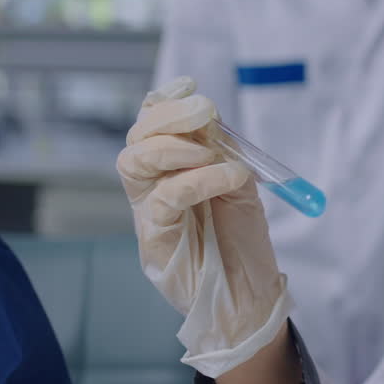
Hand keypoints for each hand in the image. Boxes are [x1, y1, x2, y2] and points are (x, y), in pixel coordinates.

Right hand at [117, 76, 291, 377]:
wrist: (250, 296)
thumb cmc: (243, 241)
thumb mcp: (238, 184)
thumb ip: (220, 152)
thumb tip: (207, 117)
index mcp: (169, 171)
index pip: (150, 126)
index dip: (164, 101)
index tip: (189, 86)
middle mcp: (150, 190)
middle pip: (137, 138)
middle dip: (168, 115)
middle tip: (206, 111)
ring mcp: (148, 215)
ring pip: (133, 163)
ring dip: (175, 145)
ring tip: (214, 152)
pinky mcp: (155, 240)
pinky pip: (164, 198)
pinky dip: (198, 178)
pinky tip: (228, 176)